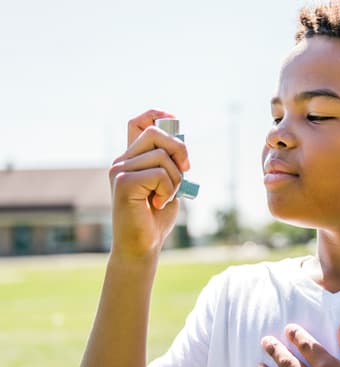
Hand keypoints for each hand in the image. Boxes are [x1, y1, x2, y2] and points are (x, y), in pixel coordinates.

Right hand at [108, 109, 189, 258]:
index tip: (173, 119)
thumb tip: (180, 142)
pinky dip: (168, 190)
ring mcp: (119, 170)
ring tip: (165, 197)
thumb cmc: (156, 217)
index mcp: (132, 159)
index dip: (155, 115)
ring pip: (162, 156)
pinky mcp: (123, 183)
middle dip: (179, 149)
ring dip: (175, 179)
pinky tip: (158, 203)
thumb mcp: (169, 184)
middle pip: (155, 133)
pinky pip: (160, 174)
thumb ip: (171, 163)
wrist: (142, 245)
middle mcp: (121, 161)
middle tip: (186, 170)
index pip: (137, 123)